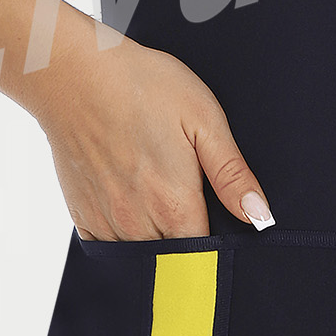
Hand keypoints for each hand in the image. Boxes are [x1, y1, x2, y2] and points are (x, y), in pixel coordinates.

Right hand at [31, 10, 273, 240]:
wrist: (75, 74)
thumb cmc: (143, 87)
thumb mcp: (204, 120)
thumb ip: (232, 175)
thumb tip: (260, 216)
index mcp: (174, 205)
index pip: (205, 257)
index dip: (218, 251)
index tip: (221, 234)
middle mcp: (138, 223)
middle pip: (173, 261)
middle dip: (188, 250)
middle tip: (192, 211)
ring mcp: (106, 221)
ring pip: (140, 258)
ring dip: (155, 243)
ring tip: (160, 202)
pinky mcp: (82, 215)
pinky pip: (108, 248)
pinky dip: (124, 237)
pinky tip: (132, 206)